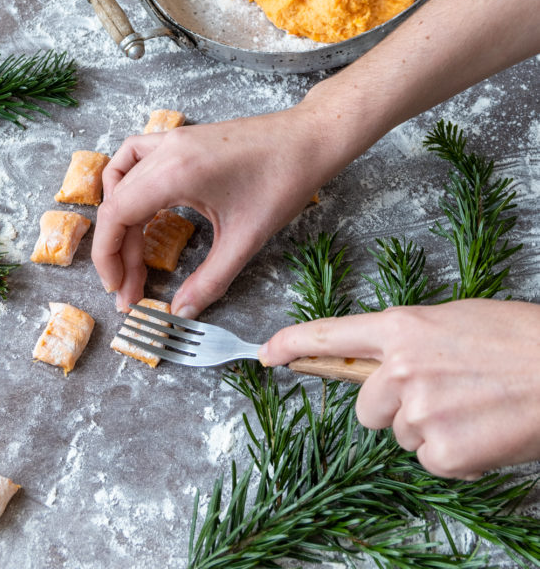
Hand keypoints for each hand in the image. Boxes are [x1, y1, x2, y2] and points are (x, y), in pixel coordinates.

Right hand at [91, 106, 330, 316]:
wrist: (309, 140)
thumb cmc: (283, 181)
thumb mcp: (245, 239)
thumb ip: (209, 280)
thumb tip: (182, 312)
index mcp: (175, 172)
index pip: (115, 214)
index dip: (107, 256)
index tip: (118, 289)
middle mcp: (166, 149)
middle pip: (116, 201)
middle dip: (117, 249)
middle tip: (132, 288)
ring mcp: (173, 138)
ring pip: (121, 176)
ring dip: (119, 215)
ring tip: (132, 252)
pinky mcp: (183, 137)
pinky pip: (138, 156)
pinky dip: (130, 183)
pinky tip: (144, 208)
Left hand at [259, 298, 539, 478]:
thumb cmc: (515, 339)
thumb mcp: (451, 322)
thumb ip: (407, 341)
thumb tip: (382, 362)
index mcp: (402, 328)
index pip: (330, 336)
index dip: (292, 345)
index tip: (267, 354)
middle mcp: (400, 368)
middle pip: (365, 406)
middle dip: (391, 408)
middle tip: (440, 395)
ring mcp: (419, 412)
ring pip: (399, 435)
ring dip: (427, 429)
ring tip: (471, 408)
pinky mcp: (443, 452)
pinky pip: (429, 460)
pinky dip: (452, 454)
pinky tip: (481, 431)